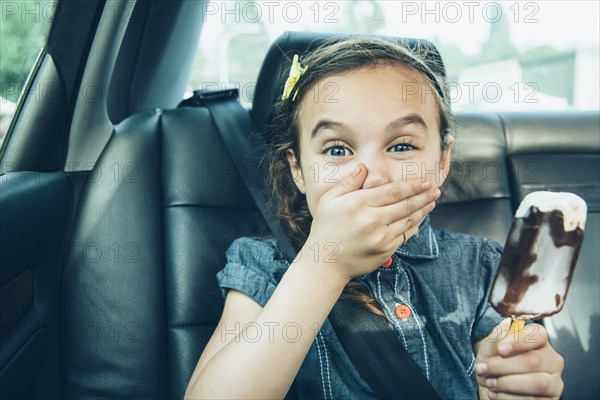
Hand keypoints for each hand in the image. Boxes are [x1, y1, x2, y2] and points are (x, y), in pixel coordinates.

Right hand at [301, 163, 439, 280]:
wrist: (325, 263)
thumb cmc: (325, 229)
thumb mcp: (328, 200)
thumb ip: (348, 183)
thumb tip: (364, 168)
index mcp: (357, 203)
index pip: (392, 191)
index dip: (411, 185)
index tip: (424, 181)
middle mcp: (371, 220)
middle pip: (405, 204)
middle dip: (423, 196)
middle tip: (435, 189)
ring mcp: (380, 237)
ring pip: (408, 220)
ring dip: (423, 210)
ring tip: (432, 201)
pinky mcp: (384, 250)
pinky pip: (405, 235)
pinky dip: (415, 226)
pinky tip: (420, 219)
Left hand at [475, 318, 563, 399]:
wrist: (492, 388)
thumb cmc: (494, 364)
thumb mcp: (489, 349)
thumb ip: (497, 337)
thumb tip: (506, 323)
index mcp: (540, 341)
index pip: (538, 334)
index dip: (519, 341)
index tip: (500, 350)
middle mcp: (552, 360)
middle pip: (534, 360)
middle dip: (504, 366)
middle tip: (482, 369)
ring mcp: (554, 382)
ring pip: (538, 383)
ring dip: (508, 383)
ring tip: (489, 383)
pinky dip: (511, 398)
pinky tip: (496, 395)